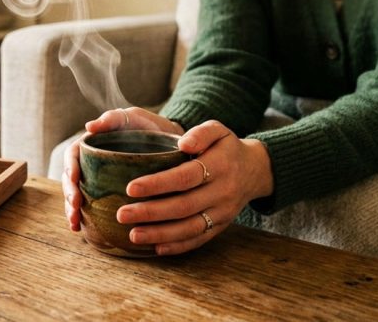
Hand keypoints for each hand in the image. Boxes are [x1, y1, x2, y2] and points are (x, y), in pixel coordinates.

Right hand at [63, 107, 185, 231]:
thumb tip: (88, 126)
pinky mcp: (109, 195)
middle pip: (71, 179)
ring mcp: (99, 181)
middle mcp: (92, 164)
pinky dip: (85, 219)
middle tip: (75, 206)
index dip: (69, 167)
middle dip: (69, 194)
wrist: (173, 144)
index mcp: (93, 145)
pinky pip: (93, 208)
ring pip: (78, 195)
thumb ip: (113, 118)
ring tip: (74, 223)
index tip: (73, 179)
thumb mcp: (133, 117)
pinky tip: (82, 230)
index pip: (73, 156)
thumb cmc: (150, 127)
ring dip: (72, 210)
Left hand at [115, 120, 273, 254]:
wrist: (256, 171)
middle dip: (150, 213)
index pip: (185, 177)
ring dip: (160, 234)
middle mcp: (222, 192)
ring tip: (133, 235)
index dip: (158, 184)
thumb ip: (201, 133)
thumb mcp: (218, 130)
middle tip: (122, 214)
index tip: (131, 188)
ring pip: (190, 228)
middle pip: (183, 206)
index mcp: (220, 166)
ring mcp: (223, 213)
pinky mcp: (221, 227)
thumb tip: (183, 143)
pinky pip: (199, 240)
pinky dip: (178, 246)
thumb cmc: (227, 147)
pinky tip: (156, 248)